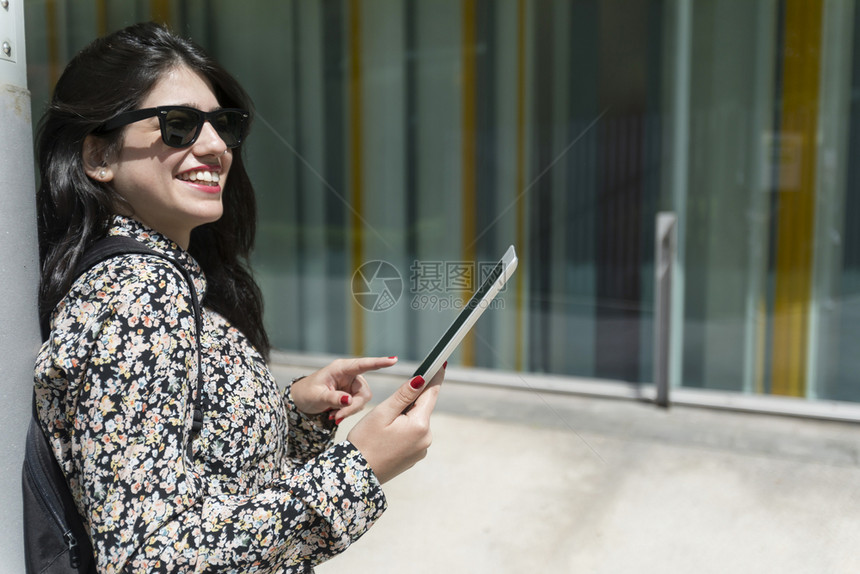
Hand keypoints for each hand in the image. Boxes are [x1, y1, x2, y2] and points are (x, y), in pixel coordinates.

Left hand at [290, 356, 396, 422]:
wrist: (301, 401)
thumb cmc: (307, 393)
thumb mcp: (317, 396)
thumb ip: (334, 398)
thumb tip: (350, 400)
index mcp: (341, 368)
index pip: (363, 364)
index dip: (379, 362)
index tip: (393, 360)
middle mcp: (350, 375)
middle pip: (364, 392)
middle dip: (353, 407)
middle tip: (337, 417)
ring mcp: (351, 386)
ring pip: (361, 401)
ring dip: (348, 411)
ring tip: (332, 416)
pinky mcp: (352, 395)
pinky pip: (356, 406)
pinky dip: (346, 412)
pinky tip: (334, 415)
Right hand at [347, 366, 444, 483]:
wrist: (356, 476)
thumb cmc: (365, 442)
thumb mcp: (382, 413)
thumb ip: (403, 395)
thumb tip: (421, 379)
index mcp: (419, 425)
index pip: (431, 393)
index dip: (435, 377)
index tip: (441, 362)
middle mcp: (426, 438)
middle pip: (422, 408)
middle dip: (409, 401)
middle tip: (387, 408)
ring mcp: (422, 449)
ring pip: (416, 421)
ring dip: (404, 417)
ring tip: (382, 427)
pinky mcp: (415, 456)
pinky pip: (412, 435)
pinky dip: (402, 430)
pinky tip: (386, 437)